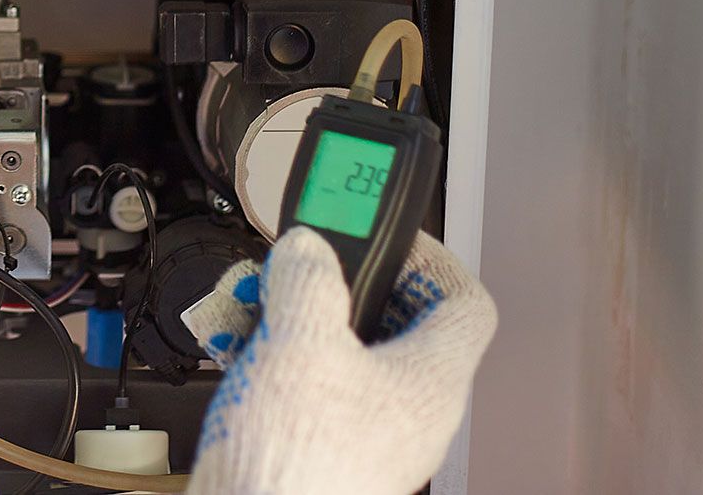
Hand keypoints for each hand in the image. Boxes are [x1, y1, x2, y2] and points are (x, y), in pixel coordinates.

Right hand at [182, 229, 496, 494]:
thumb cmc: (298, 467)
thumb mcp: (299, 342)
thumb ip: (307, 279)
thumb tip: (308, 249)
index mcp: (431, 379)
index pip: (465, 301)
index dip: (429, 257)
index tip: (381, 235)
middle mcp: (409, 408)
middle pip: (392, 319)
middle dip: (336, 282)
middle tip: (299, 265)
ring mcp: (366, 430)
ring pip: (342, 348)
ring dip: (293, 314)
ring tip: (250, 303)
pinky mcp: (322, 446)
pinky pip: (308, 381)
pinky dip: (274, 353)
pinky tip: (237, 344)